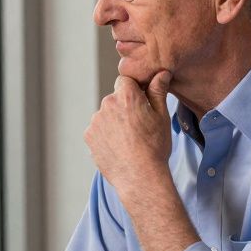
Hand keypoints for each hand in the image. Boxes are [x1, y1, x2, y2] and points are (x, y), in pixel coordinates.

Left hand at [84, 70, 172, 193]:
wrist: (140, 176)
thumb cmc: (155, 146)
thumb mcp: (162, 117)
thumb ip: (158, 91)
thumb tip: (161, 73)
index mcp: (126, 95)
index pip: (125, 81)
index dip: (134, 91)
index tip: (141, 104)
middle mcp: (106, 104)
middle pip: (114, 99)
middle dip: (123, 108)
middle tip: (138, 127)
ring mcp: (95, 120)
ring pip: (105, 115)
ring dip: (113, 122)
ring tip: (129, 141)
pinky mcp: (89, 136)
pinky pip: (98, 130)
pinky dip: (105, 136)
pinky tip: (119, 147)